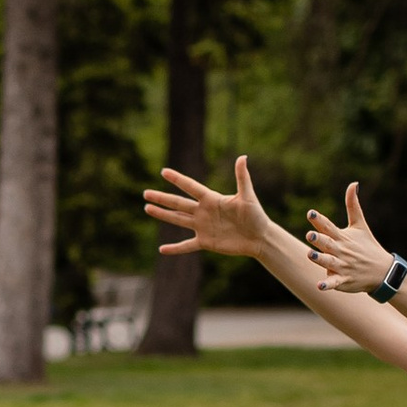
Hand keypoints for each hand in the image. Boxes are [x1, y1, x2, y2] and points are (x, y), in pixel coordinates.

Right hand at [142, 156, 279, 258]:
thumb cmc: (256, 215)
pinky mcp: (205, 242)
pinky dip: (175, 248)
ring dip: (163, 215)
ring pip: (178, 219)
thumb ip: (242, 178)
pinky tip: (162, 249)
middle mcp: (204, 211)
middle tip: (146, 193)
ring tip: (147, 209)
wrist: (260, 238)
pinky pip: (187, 245)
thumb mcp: (248, 196)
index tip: (164, 172)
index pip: (191, 187)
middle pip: (178, 203)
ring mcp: (203, 227)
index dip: (178, 180)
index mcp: (212, 199)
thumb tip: (242, 157)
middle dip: (162, 198)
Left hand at [304, 183, 393, 292]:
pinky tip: (319, 286)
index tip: (310, 213)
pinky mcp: (344, 280)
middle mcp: (341, 250)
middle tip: (309, 235)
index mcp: (342, 237)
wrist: (382, 271)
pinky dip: (328, 284)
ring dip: (320, 259)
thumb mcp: (360, 225)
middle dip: (318, 240)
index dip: (319, 220)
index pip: (329, 227)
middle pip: (327, 244)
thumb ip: (353, 205)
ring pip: (329, 262)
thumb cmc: (368, 246)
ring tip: (310, 255)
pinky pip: (335, 282)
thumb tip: (353, 183)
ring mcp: (343, 266)